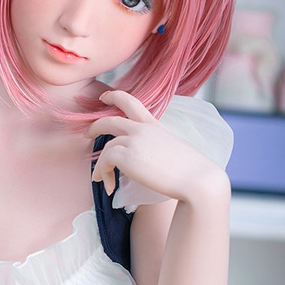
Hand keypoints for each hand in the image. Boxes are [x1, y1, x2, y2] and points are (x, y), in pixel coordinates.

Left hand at [86, 90, 227, 202]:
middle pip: (110, 120)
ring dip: (100, 167)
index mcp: (154, 125)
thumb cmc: (190, 171)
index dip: (115, 97)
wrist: (197, 179)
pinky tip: (109, 187)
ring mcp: (133, 140)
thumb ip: (153, 147)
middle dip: (95, 126)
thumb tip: (139, 159)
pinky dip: (103, 174)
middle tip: (87, 134)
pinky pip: (105, 161)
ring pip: (106, 147)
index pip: (132, 102)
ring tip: (101, 180)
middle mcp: (142, 129)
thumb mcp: (171, 150)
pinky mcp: (125, 154)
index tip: (104, 97)